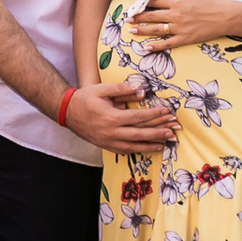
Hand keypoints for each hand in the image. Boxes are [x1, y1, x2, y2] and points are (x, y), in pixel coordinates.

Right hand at [65, 81, 179, 152]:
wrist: (67, 112)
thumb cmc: (85, 98)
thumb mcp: (101, 89)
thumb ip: (121, 89)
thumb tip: (141, 89)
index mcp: (112, 117)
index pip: (139, 117)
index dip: (154, 115)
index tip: (167, 112)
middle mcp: (112, 132)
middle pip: (141, 133)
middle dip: (159, 132)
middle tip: (174, 131)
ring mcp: (110, 142)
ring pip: (136, 145)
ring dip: (153, 144)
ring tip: (167, 143)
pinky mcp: (107, 147)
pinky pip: (126, 150)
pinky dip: (140, 150)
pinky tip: (150, 148)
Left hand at [129, 0, 232, 50]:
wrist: (225, 17)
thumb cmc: (210, 1)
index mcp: (177, 2)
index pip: (155, 1)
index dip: (143, 2)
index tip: (135, 4)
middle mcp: (175, 15)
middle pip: (152, 15)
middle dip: (138, 17)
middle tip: (128, 19)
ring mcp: (179, 28)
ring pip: (156, 29)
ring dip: (142, 30)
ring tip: (132, 30)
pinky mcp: (185, 39)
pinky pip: (168, 43)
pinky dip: (157, 46)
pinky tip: (147, 48)